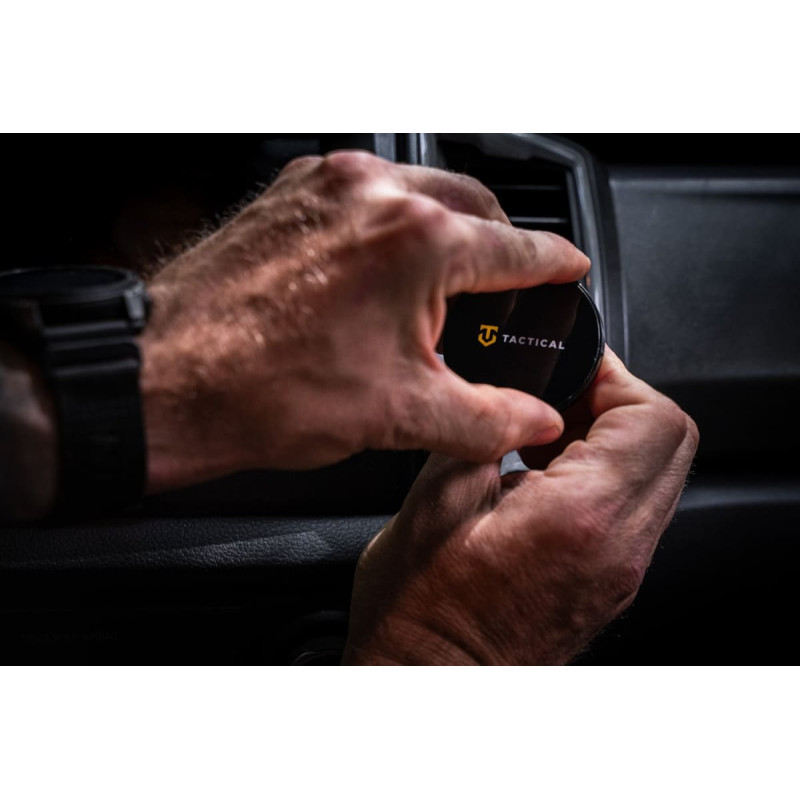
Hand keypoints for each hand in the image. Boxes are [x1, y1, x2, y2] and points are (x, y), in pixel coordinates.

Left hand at [141, 151, 588, 493]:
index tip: (568, 270)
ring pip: (420, 191)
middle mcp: (374, 195)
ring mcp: (327, 185)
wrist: (167, 379)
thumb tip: (531, 420)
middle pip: (474, 208)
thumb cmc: (264, 390)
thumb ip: (487, 418)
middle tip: (502, 290)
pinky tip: (381, 269)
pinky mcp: (291, 192)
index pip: (519, 247)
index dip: (555, 264)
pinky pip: (367, 194)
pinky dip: (392, 223)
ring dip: (445, 230)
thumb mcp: (400, 415)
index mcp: (417, 242)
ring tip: (439, 286)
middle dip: (500, 246)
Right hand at [342, 349, 698, 664]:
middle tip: (560, 395)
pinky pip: (636, 505)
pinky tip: (546, 473)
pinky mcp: (611, 579)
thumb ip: (484, 430)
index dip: (614, 377)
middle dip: (621, 401)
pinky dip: (606, 473)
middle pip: (671, 441)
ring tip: (546, 434)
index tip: (570, 368)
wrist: (431, 682)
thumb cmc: (422, 614)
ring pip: (659, 472)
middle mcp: (618, 548)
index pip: (651, 419)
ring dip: (613, 437)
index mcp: (578, 518)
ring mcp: (622, 569)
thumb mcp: (433, 502)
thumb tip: (511, 390)